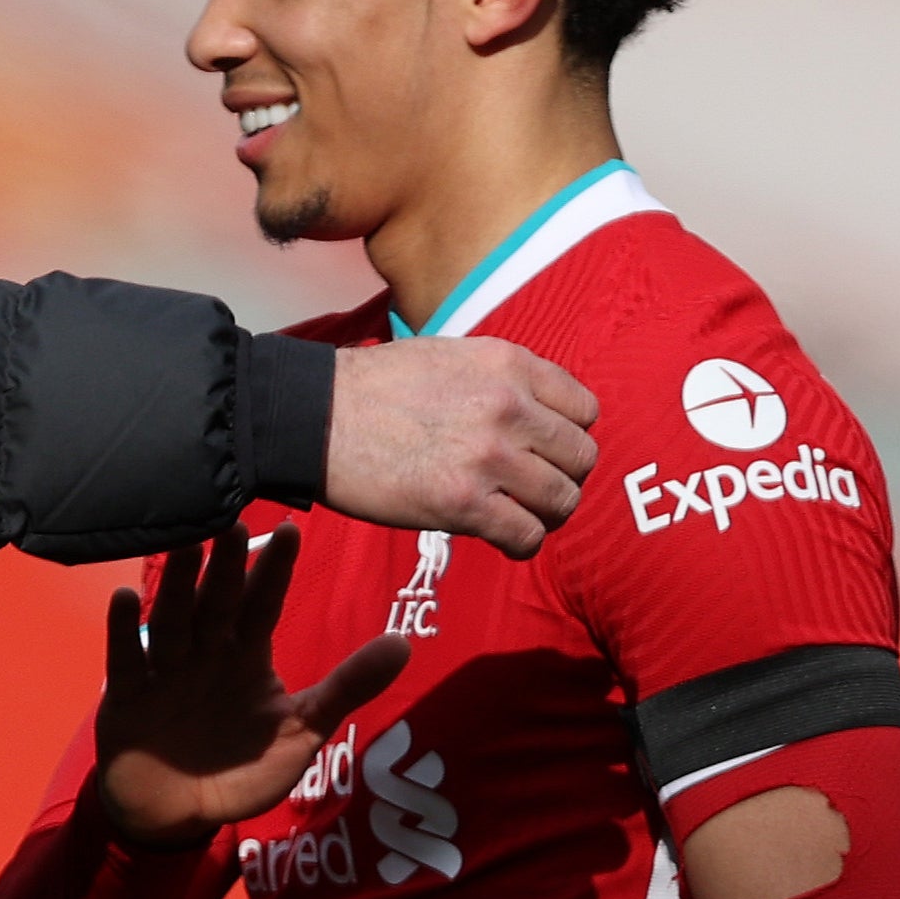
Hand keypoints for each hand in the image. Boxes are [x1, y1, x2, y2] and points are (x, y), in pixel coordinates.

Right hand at [96, 524, 410, 847]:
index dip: (276, 571)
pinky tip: (125, 596)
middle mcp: (205, 651)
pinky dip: (124, 629)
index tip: (293, 530)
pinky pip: (125, 657)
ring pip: (173, 619)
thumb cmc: (239, 767)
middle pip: (217, 602)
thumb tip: (405, 643)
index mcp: (246, 654)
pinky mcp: (128, 693)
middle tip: (232, 522)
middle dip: (225, 566)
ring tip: (185, 544)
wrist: (175, 811)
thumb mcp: (301, 729)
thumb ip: (347, 686)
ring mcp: (165, 669)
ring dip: (178, 585)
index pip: (264, 604)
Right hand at [324, 338, 597, 558]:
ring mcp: (489, 456)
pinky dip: (519, 543)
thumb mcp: (449, 356)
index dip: (567, 434)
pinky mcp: (464, 503)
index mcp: (507, 363)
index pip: (586, 410)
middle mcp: (508, 406)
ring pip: (563, 500)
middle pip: (582, 458)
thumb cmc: (373, 387)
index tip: (545, 449)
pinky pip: (527, 536)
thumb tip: (540, 415)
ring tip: (516, 513)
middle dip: (561, 476)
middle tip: (531, 487)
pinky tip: (500, 536)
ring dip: (543, 513)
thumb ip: (501, 379)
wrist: (314, 416)